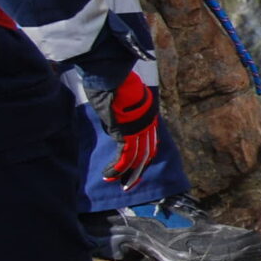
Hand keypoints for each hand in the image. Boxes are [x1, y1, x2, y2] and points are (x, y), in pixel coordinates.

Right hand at [95, 72, 160, 189]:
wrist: (114, 77)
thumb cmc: (114, 84)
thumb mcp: (122, 99)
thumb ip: (123, 112)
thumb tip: (116, 121)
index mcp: (148, 116)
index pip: (150, 142)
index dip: (144, 156)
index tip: (137, 167)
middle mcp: (148, 124)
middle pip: (147, 153)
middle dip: (138, 171)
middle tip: (129, 184)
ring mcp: (140, 129)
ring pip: (138, 158)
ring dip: (127, 173)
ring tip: (118, 183)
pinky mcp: (129, 133)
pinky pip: (126, 156)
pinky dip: (118, 168)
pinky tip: (109, 175)